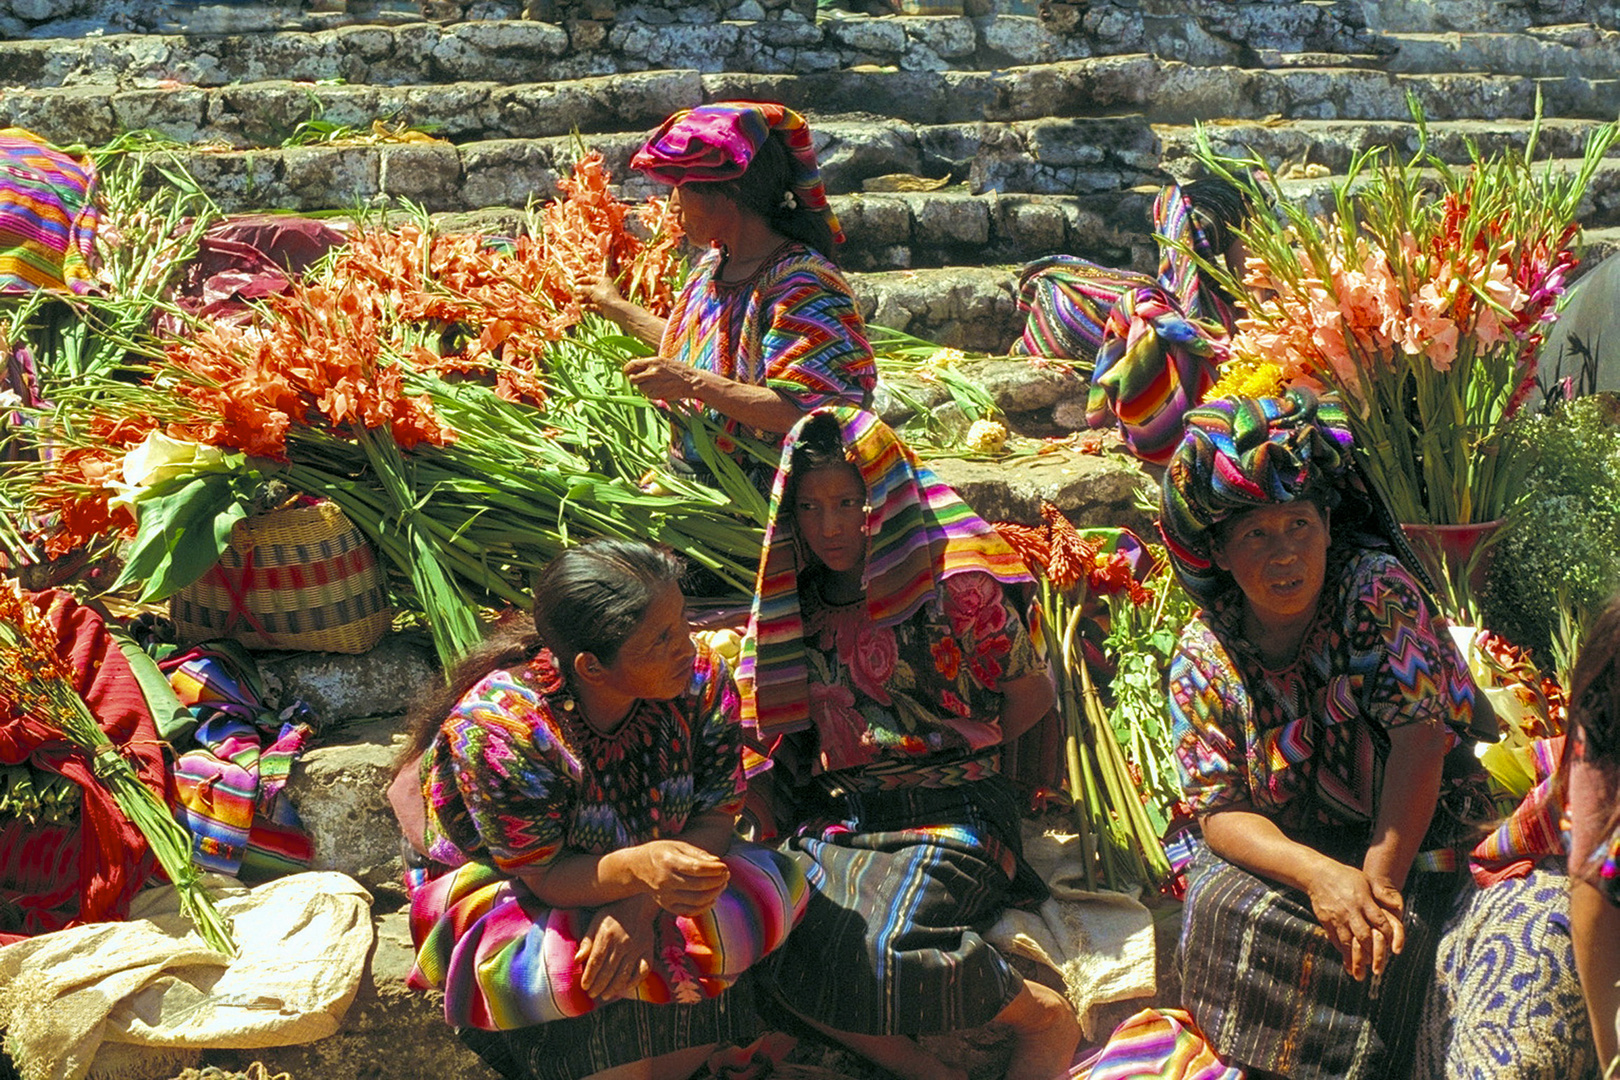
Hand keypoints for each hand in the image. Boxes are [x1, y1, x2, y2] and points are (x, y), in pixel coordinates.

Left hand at [575, 894, 655, 1000]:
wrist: (637, 902)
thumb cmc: (612, 914)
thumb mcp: (596, 922)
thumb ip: (587, 942)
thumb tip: (576, 960)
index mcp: (606, 936)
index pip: (595, 962)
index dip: (589, 977)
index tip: (584, 987)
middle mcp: (622, 944)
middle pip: (608, 971)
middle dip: (598, 986)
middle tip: (592, 995)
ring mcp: (636, 948)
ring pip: (624, 974)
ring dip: (614, 988)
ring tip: (605, 995)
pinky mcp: (648, 950)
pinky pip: (643, 970)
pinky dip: (635, 981)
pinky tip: (626, 987)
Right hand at [576, 272, 623, 314]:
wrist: (615, 309)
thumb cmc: (605, 296)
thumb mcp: (592, 290)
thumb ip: (583, 289)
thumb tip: (576, 288)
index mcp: (603, 281)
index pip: (591, 279)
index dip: (582, 280)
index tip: (574, 283)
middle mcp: (603, 289)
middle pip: (590, 289)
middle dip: (581, 292)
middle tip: (574, 294)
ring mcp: (603, 298)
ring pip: (591, 298)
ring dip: (583, 299)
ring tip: (576, 301)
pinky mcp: (602, 306)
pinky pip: (593, 305)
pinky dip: (588, 306)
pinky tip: (582, 307)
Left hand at [623, 356, 699, 401]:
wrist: (690, 381)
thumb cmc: (677, 370)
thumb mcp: (663, 361)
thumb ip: (649, 364)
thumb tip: (634, 368)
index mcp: (653, 361)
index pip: (632, 364)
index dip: (627, 369)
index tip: (627, 372)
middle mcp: (652, 372)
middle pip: (633, 378)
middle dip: (635, 380)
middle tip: (641, 380)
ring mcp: (655, 384)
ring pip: (640, 388)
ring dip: (644, 388)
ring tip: (655, 384)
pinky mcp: (658, 393)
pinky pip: (648, 395)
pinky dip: (651, 394)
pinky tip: (660, 390)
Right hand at [632, 839, 729, 914]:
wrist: (637, 869)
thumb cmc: (662, 854)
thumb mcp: (678, 846)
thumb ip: (698, 854)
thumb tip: (718, 863)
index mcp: (669, 862)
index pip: (696, 869)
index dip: (714, 870)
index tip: (725, 867)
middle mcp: (666, 881)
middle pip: (699, 886)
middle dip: (718, 882)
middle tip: (726, 875)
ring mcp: (666, 896)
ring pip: (697, 900)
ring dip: (714, 894)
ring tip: (721, 885)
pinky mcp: (667, 906)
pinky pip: (690, 911)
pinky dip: (705, 906)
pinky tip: (712, 897)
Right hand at [1306, 860, 1405, 981]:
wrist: (1317, 874)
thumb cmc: (1346, 877)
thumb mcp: (1367, 881)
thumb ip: (1382, 895)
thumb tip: (1398, 907)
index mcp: (1364, 901)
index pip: (1380, 922)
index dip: (1389, 937)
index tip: (1394, 949)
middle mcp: (1351, 911)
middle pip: (1364, 936)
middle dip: (1372, 954)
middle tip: (1378, 970)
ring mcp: (1337, 918)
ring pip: (1348, 942)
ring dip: (1355, 960)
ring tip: (1360, 975)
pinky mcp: (1326, 922)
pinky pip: (1335, 940)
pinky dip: (1341, 952)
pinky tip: (1347, 962)